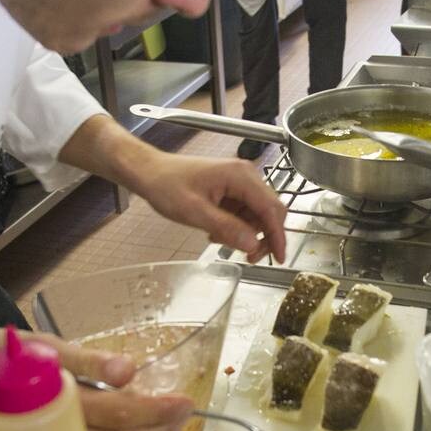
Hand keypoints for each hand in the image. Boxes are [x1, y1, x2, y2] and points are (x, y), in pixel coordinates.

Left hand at [129, 152, 286, 263]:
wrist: (150, 172)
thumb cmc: (166, 185)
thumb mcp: (195, 212)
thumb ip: (226, 228)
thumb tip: (252, 244)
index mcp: (240, 176)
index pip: (271, 209)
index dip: (277, 236)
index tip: (279, 258)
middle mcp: (246, 175)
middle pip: (270, 211)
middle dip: (262, 236)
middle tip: (248, 256)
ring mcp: (239, 181)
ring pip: (258, 214)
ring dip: (245, 232)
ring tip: (219, 238)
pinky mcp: (232, 188)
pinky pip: (245, 211)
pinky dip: (236, 225)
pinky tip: (216, 231)